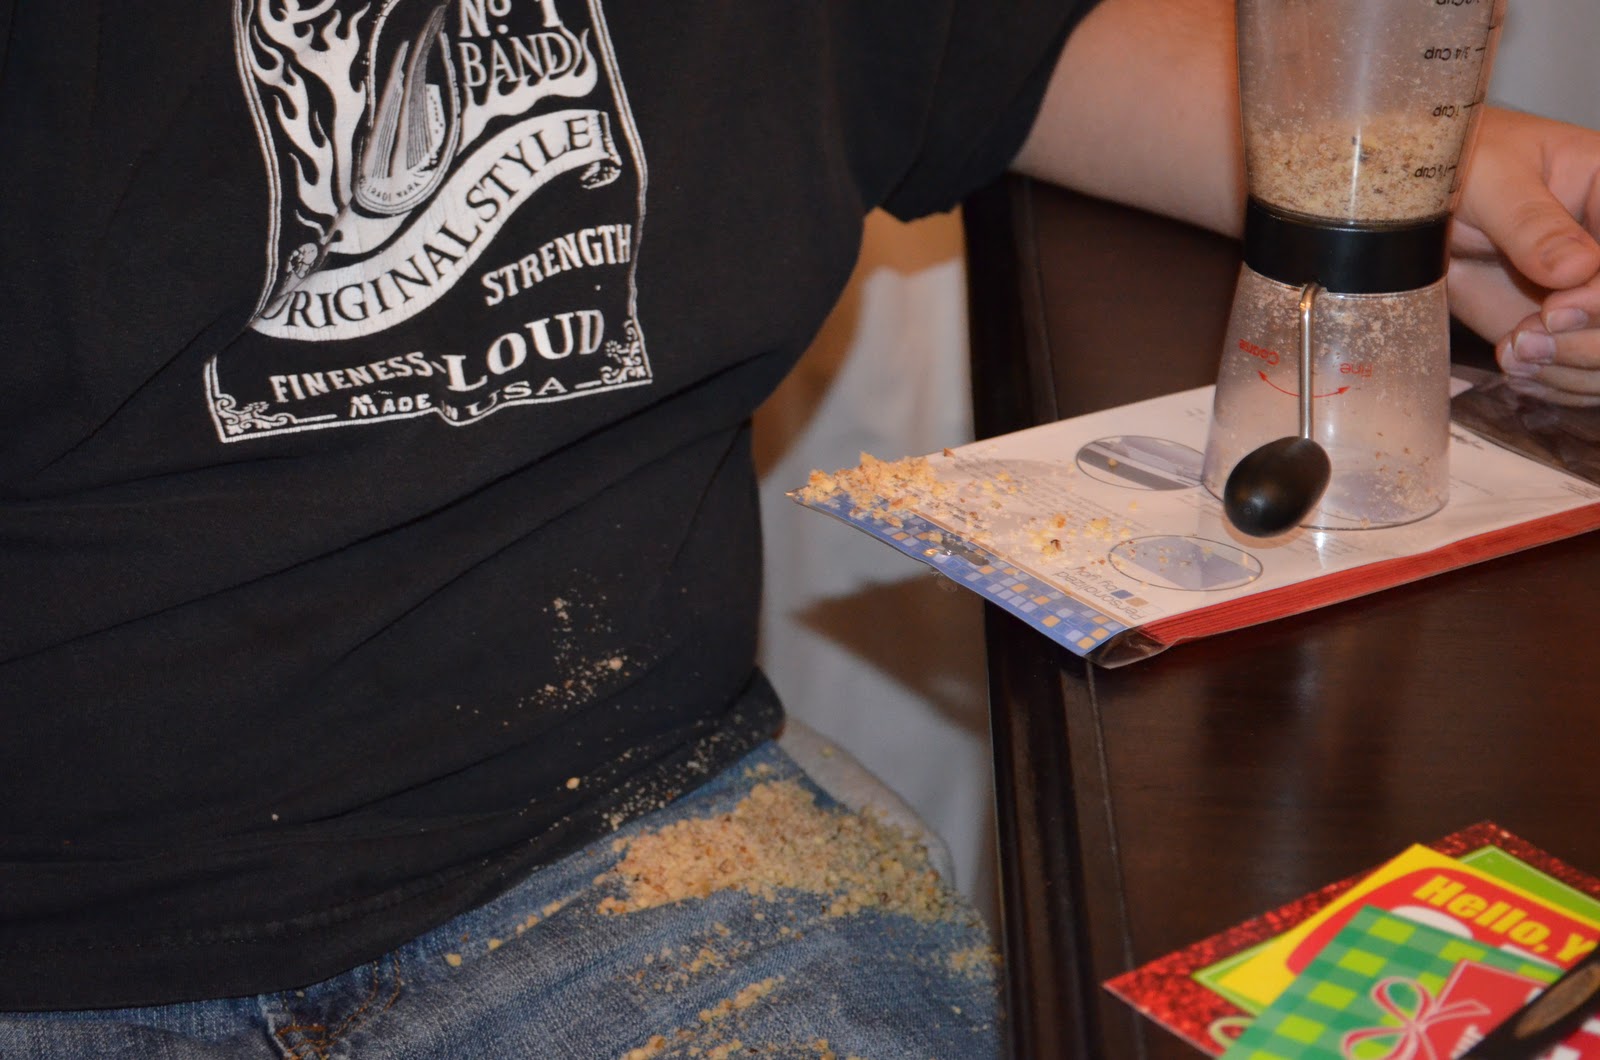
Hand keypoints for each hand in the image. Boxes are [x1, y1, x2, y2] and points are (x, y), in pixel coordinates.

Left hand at [1447, 106, 1599, 404]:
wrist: (1413, 201)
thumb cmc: (1454, 164)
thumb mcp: (1490, 179)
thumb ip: (1531, 222)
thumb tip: (1577, 271)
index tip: (1557, 310)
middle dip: (1589, 342)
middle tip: (1527, 339)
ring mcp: (1587, 292)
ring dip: (1570, 368)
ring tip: (1515, 355)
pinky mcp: (1559, 327)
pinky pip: (1581, 371)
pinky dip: (1555, 381)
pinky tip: (1517, 367)